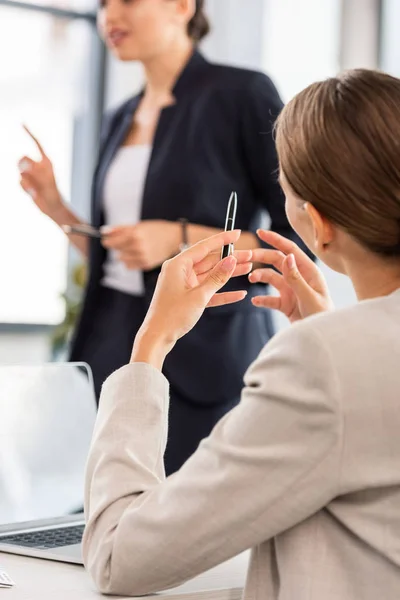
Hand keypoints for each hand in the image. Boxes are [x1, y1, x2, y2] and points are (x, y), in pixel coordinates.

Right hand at [18, 125, 62, 218]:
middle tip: (30, 175)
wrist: (52, 207)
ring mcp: (32, 174)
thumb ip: (34, 170)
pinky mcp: (27, 182)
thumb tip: (22, 161)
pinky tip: (33, 193)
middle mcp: (38, 166)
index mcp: (46, 162)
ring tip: (35, 188)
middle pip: (23, 158)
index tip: (22, 123)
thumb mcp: (45, 180)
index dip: (29, 133)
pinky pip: (20, 181)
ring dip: (26, 180)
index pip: (37, 144)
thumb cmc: (53, 193)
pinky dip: (25, 188)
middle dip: (23, 166)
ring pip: (20, 171)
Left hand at [102, 220, 180, 270]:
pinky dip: (130, 261)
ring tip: (134, 248)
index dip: (107, 241)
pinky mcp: (146, 265)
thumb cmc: (156, 230)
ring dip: (124, 254)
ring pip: (122, 259)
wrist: (174, 238)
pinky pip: (129, 266)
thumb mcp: (138, 225)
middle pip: (116, 251)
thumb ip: (119, 229)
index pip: (111, 243)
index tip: (107, 240)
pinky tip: (138, 255)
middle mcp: (138, 247)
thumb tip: (103, 231)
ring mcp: (142, 257)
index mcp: (135, 234)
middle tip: (128, 241)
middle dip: (118, 246)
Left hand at [131, 230, 251, 368]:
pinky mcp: (188, 298)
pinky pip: (208, 292)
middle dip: (230, 259)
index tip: (236, 233)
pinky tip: (239, 294)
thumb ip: (217, 278)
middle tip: (250, 254)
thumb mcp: (199, 295)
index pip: (203, 247)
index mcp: (178, 265)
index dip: (222, 239)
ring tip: (249, 268)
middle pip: (210, 261)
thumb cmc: (172, 316)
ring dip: (229, 274)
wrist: (157, 338)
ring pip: (211, 276)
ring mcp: (184, 285)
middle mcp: (180, 272)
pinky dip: (222, 292)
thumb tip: (232, 260)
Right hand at [249, 230, 333, 322]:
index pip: (290, 250)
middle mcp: (299, 278)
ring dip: (260, 276)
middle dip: (261, 258)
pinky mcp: (286, 305)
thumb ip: (296, 278)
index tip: (260, 232)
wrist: (322, 339)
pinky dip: (262, 299)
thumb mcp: (309, 297)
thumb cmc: (323, 317)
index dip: (275, 239)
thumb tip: (287, 257)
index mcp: (309, 272)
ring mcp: (292, 291)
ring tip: (250, 279)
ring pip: (271, 278)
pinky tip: (255, 300)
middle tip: (245, 257)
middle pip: (277, 262)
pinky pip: (270, 299)